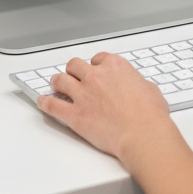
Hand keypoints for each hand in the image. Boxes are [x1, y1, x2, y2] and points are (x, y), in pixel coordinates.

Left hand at [38, 52, 174, 161]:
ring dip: (57, 82)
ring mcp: (83, 95)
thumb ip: (136, 83)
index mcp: (115, 66)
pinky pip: (52, 105)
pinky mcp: (75, 115)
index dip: (95, 65)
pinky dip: (45, 103)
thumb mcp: (149, 89)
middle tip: (74, 77)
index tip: (95, 71)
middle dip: (74, 71)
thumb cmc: (150, 115)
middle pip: (75, 65)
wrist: (143, 135)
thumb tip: (136, 87)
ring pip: (60, 80)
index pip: (98, 58)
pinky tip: (42, 102)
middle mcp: (96, 76)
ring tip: (55, 85)